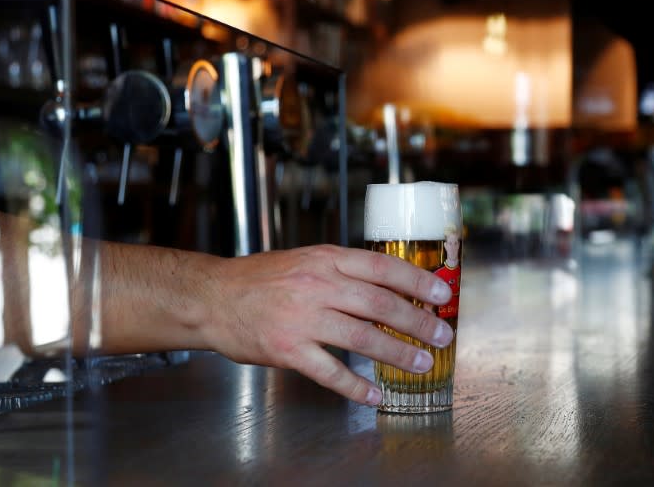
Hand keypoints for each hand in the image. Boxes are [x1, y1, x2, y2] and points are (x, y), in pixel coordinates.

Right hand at [201, 245, 453, 405]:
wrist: (212, 297)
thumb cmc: (259, 279)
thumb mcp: (304, 260)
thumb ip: (341, 271)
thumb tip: (387, 285)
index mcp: (325, 260)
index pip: (382, 267)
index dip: (416, 281)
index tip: (442, 294)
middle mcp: (317, 285)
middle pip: (379, 304)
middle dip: (417, 322)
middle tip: (441, 335)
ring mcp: (302, 319)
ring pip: (362, 337)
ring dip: (397, 353)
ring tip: (420, 364)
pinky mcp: (287, 349)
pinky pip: (330, 371)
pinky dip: (355, 386)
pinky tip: (374, 394)